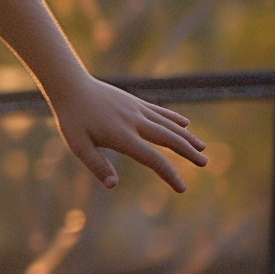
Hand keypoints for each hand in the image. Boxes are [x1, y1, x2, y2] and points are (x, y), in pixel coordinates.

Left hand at [50, 77, 206, 190]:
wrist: (70, 85)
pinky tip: (185, 124)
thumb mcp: (78, 145)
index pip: (152, 159)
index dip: (169, 174)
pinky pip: (159, 111)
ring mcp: (137, 109)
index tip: (182, 188)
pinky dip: (174, 118)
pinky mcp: (134, 101)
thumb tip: (112, 185)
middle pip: (169, 139)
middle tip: (204, 163)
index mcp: (122, 136)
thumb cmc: (71, 118)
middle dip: (188, 152)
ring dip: (187, 136)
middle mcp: (135, 122)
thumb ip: (96, 165)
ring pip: (168, 124)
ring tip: (202, 147)